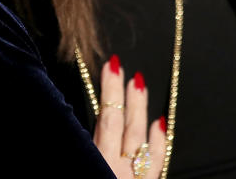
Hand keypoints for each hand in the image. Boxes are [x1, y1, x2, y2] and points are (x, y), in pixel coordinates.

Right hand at [93, 55, 165, 178]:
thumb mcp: (83, 165)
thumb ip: (82, 144)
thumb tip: (76, 126)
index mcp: (99, 161)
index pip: (106, 119)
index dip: (109, 91)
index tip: (110, 67)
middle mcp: (120, 167)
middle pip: (124, 123)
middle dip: (122, 93)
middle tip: (121, 67)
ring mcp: (138, 177)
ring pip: (141, 137)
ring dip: (140, 109)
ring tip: (140, 85)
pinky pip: (158, 159)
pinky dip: (158, 140)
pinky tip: (160, 124)